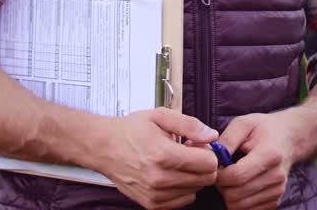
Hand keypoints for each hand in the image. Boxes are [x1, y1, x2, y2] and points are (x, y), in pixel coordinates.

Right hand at [93, 108, 218, 209]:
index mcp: (164, 155)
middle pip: (206, 179)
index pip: (209, 163)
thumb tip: (212, 136)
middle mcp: (160, 178)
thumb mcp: (160, 116)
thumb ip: (190, 125)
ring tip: (177, 162)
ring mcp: (155, 194)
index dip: (208, 151)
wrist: (104, 147)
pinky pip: (183, 201)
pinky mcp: (151, 204)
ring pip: (196, 190)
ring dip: (193, 177)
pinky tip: (171, 174)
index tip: (196, 145)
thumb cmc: (132, 130)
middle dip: (203, 164)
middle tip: (188, 153)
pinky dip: (183, 189)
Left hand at [214, 112, 301, 209]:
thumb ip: (226, 140)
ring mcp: (278, 191)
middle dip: (221, 186)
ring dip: (228, 195)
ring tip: (230, 178)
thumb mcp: (243, 124)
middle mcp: (276, 176)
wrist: (289, 138)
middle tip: (221, 172)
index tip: (214, 167)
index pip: (236, 176)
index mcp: (269, 154)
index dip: (218, 175)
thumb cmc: (263, 129)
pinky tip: (240, 186)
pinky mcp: (276, 201)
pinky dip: (238, 202)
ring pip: (239, 206)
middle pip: (236, 194)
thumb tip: (210, 158)